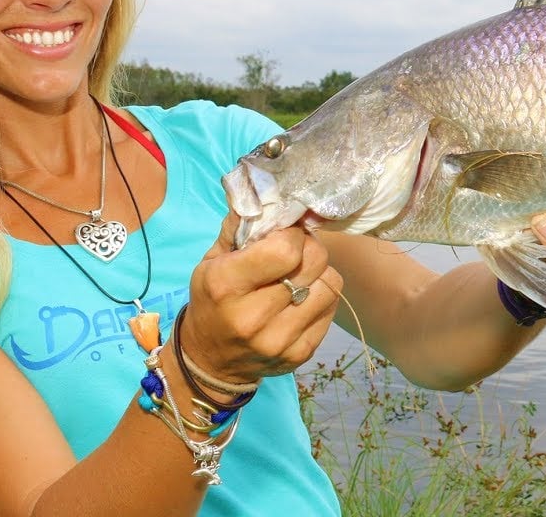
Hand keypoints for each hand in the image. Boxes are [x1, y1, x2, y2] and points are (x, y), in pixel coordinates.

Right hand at [181, 210, 341, 381]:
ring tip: (298, 278)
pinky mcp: (301, 354)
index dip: (292, 234)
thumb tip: (265, 184)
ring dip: (319, 275)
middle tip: (294, 254)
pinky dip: (321, 296)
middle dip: (309, 249)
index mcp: (226, 285)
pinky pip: (333, 307)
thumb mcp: (213, 259)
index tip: (284, 236)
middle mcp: (252, 317)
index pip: (285, 248)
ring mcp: (279, 340)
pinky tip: (301, 300)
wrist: (212, 360)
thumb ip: (241, 223)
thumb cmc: (213, 300)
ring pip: (331, 284)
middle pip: (314, 261)